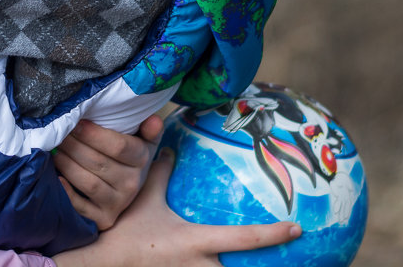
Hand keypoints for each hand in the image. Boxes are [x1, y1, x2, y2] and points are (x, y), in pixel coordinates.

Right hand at [52, 149, 300, 266]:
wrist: (103, 263)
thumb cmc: (126, 231)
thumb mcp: (144, 199)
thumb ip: (160, 173)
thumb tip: (169, 148)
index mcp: (197, 242)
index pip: (243, 238)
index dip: (272, 234)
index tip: (296, 228)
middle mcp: (201, 266)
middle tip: (299, 262)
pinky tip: (225, 265)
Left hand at [54, 115, 162, 228]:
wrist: (126, 190)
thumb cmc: (128, 158)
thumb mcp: (143, 142)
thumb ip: (149, 129)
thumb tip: (153, 120)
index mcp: (142, 160)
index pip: (119, 146)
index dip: (95, 134)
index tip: (78, 122)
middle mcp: (131, 184)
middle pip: (99, 163)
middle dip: (75, 145)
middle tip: (60, 133)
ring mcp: (117, 204)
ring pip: (89, 183)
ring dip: (68, 164)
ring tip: (56, 149)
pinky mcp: (103, 219)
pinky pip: (82, 208)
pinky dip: (68, 193)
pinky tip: (57, 177)